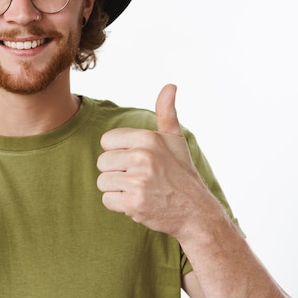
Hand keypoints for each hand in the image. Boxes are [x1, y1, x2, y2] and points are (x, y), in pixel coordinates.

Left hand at [96, 84, 216, 238]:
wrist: (195, 212)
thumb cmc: (181, 174)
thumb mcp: (175, 140)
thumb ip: (166, 112)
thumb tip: (170, 85)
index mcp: (148, 138)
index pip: (106, 141)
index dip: (118, 153)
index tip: (136, 161)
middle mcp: (143, 157)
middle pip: (102, 162)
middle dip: (116, 172)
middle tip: (140, 179)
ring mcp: (138, 181)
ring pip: (102, 181)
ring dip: (116, 189)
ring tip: (138, 190)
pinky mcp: (134, 203)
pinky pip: (107, 200)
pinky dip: (119, 205)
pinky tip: (137, 203)